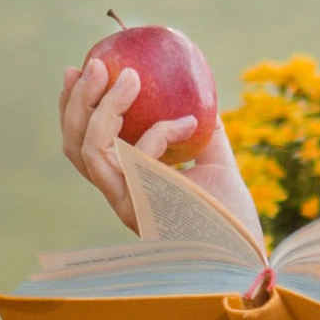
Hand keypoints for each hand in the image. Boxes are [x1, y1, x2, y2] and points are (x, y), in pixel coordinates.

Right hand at [57, 52, 262, 237]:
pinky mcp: (142, 208)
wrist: (245, 255)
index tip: (80, 70)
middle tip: (94, 64)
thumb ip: (205, 135)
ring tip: (130, 77)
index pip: (84, 146)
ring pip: (90, 151)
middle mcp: (119, 196)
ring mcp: (126, 204)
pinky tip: (189, 122)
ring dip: (104, 108)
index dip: (74, 109)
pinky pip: (137, 160)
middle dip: (78, 101)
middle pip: (75, 147)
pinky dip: (159, 133)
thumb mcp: (217, 165)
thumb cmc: (231, 219)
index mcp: (127, 186)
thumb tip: (202, 98)